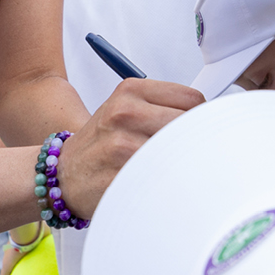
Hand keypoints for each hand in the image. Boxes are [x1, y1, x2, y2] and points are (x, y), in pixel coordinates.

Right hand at [51, 79, 201, 218]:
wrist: (64, 174)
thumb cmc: (102, 143)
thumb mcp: (127, 108)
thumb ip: (163, 107)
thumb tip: (210, 118)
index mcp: (130, 90)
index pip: (193, 100)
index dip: (202, 118)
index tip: (200, 131)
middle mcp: (125, 114)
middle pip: (190, 126)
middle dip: (195, 142)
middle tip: (192, 154)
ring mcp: (122, 146)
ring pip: (180, 152)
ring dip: (184, 164)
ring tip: (175, 169)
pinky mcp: (121, 176)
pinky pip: (164, 178)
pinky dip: (170, 183)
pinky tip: (160, 183)